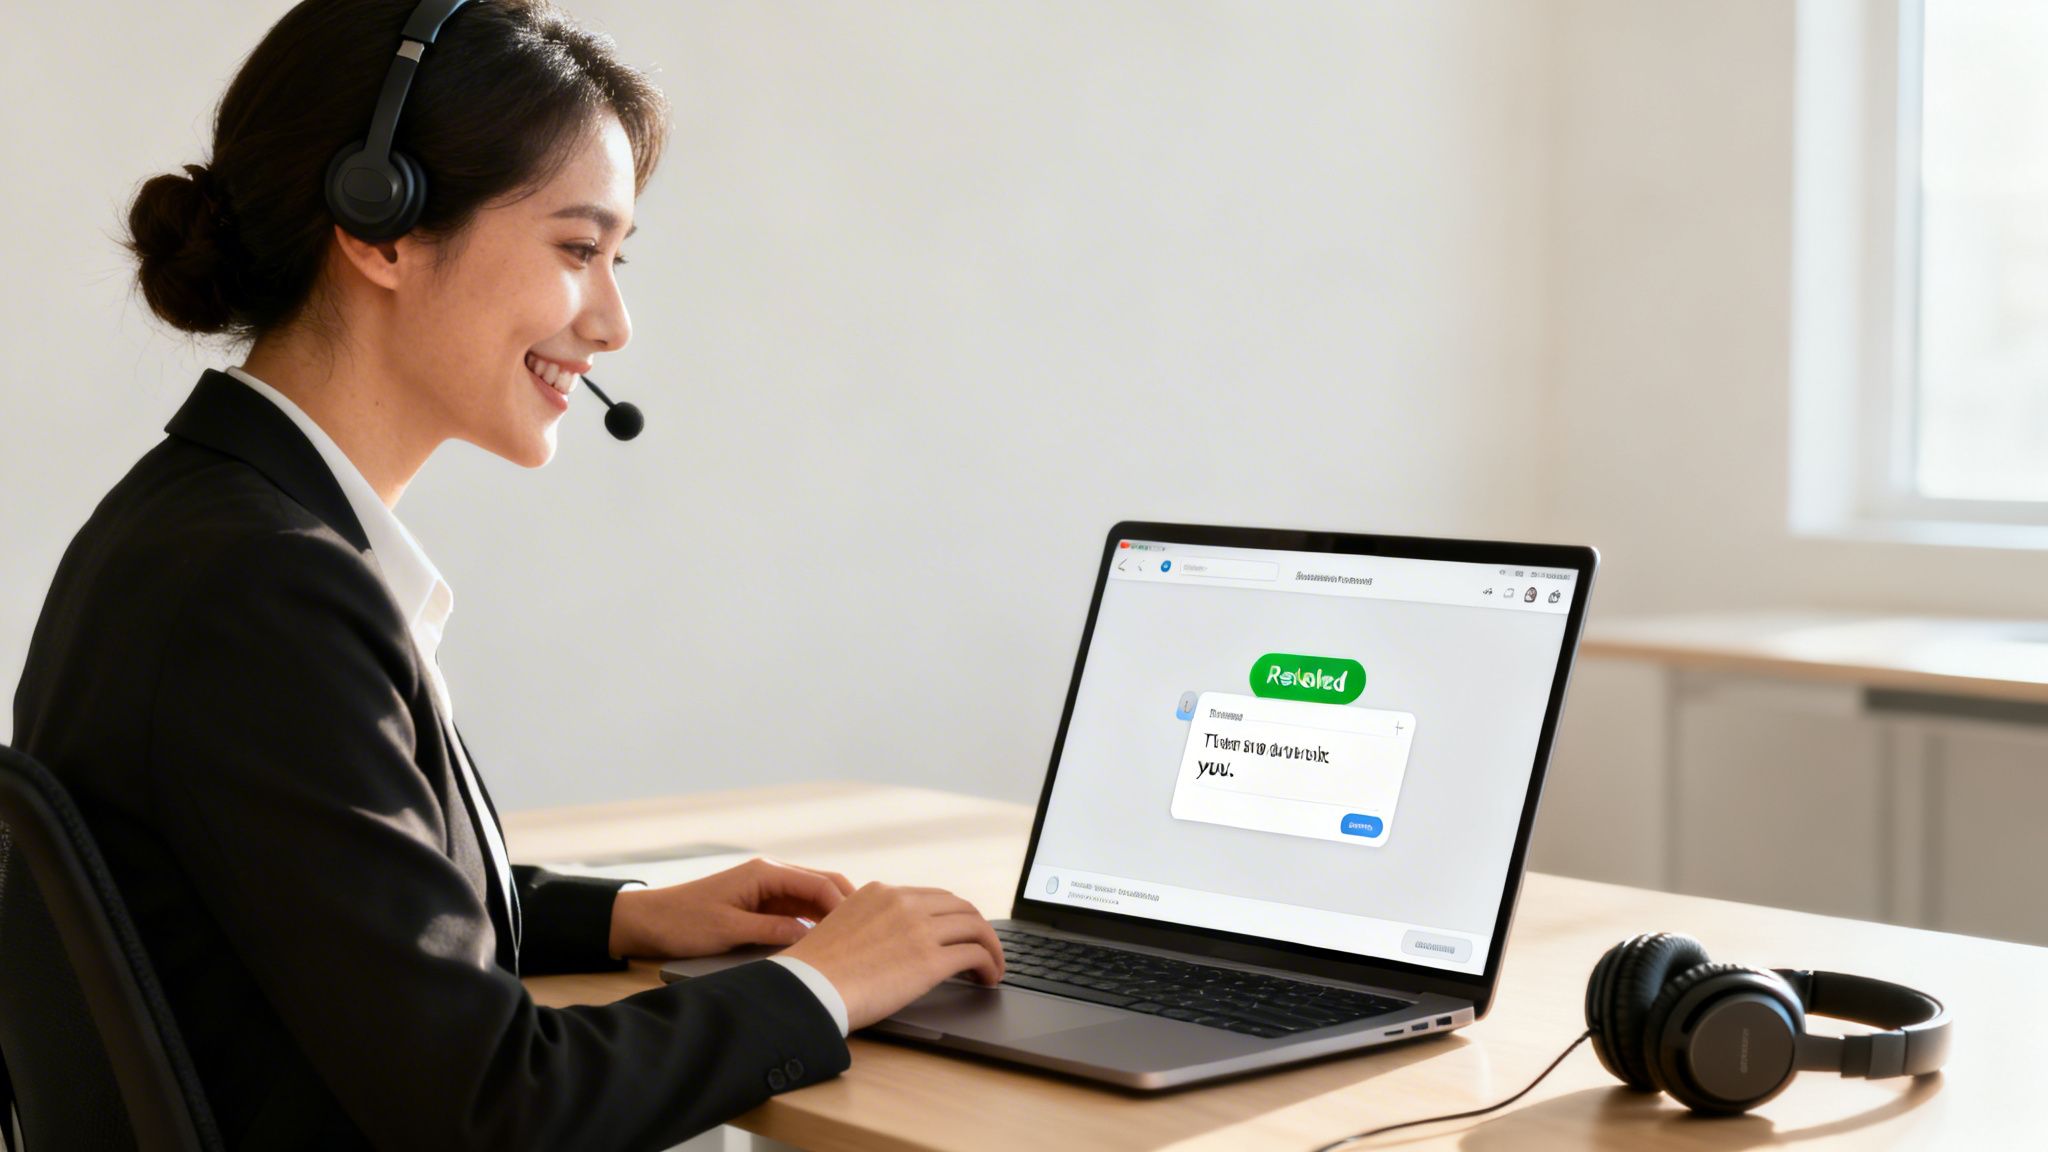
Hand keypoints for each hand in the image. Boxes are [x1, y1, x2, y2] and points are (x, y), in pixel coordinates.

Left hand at [607, 857, 853, 958]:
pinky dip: (814, 922)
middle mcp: (769, 874)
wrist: (649, 922)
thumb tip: (811, 936)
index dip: (842, 905)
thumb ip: (773, 930)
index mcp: (764, 872)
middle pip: (821, 885)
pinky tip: (827, 940)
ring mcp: (767, 888)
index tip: (861, 927)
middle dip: (846, 905)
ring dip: (832, 915)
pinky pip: (797, 909)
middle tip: (870, 930)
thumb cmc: (683, 922)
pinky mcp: (761, 904)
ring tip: (855, 938)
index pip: (817, 883)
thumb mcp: (730, 930)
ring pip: (812, 898)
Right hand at [778, 882, 1005, 1029]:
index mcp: (882, 892)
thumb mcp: (844, 924)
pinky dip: (990, 965)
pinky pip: (976, 954)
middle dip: (979, 929)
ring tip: (994, 967)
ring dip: (991, 947)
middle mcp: (904, 902)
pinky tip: (988, 978)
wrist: (809, 987)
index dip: (955, 916)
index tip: (961, 932)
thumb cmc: (818, 969)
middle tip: (985, 949)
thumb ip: (871, 922)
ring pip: (976, 927)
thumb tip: (891, 939)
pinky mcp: (929, 960)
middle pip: (962, 907)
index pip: (934, 896)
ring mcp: (919, 929)